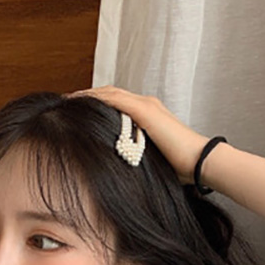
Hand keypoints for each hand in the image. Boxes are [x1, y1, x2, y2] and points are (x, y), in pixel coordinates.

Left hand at [66, 86, 209, 183]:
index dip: (97, 104)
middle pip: (110, 94)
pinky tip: (79, 102)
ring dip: (87, 95)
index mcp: (148, 115)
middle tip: (66, 101)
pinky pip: (114, 99)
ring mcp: (146, 106)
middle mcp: (146, 105)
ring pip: (109, 93)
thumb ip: (136, 157)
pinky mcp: (144, 111)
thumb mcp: (150, 159)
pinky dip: (95, 99)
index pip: (117, 104)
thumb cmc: (180, 167)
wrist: (199, 162)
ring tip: (67, 99)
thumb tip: (122, 171)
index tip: (78, 111)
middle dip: (88, 96)